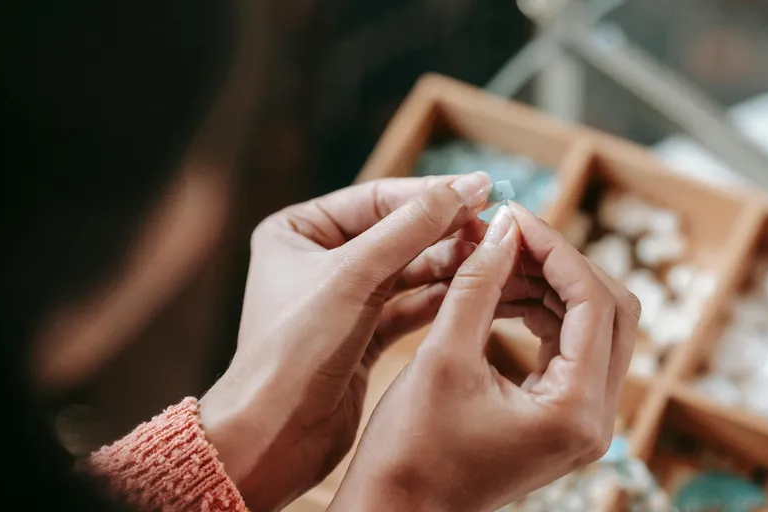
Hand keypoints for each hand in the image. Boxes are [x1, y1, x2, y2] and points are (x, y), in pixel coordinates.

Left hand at [199, 174, 542, 509]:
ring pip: (406, 270)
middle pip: (395, 232)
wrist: (273, 438)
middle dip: (445, 231)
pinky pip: (407, 306)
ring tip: (492, 257)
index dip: (431, 194)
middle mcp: (317, 260)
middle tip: (494, 228)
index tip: (484, 190)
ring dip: (447, 264)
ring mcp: (340, 300)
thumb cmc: (294, 351)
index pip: (376, 199)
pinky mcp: (360, 336)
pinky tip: (473, 290)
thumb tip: (467, 188)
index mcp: (297, 231)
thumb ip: (412, 228)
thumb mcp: (354, 277)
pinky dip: (439, 298)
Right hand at [329, 204, 640, 511]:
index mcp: (576, 410)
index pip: (593, 302)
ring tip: (498, 257)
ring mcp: (582, 421)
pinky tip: (502, 291)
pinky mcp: (561, 419)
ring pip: (591, 327)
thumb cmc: (411, 451)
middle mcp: (594, 419)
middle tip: (511, 233)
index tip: (515, 216)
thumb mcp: (442, 358)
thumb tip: (503, 229)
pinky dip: (541, 313)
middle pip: (610, 312)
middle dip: (562, 264)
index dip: (556, 249)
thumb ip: (478, 285)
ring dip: (550, 286)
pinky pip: (569, 348)